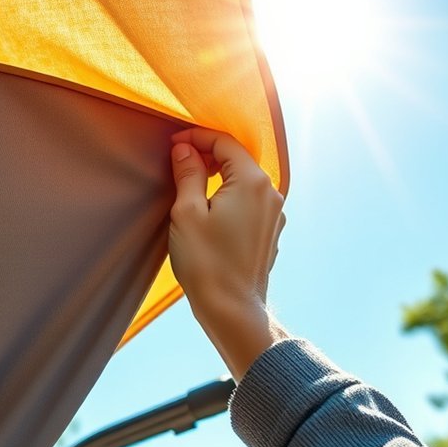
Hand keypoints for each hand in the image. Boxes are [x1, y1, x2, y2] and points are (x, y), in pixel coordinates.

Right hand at [168, 127, 287, 379]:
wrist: (232, 309)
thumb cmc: (206, 262)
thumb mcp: (187, 212)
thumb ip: (189, 174)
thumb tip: (185, 149)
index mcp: (252, 182)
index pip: (225, 143)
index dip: (197, 137)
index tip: (173, 143)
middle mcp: (270, 193)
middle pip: (238, 159)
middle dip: (208, 155)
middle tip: (178, 161)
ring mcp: (273, 215)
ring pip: (244, 181)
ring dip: (219, 176)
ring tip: (191, 184)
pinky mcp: (269, 233)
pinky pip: (249, 202)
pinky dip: (229, 196)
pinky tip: (209, 209)